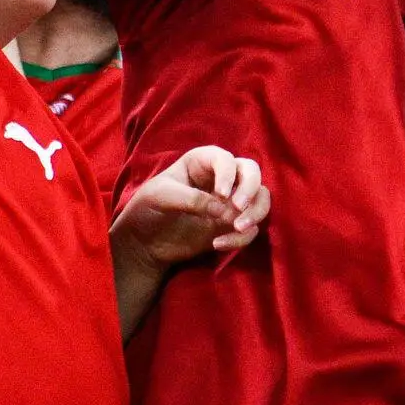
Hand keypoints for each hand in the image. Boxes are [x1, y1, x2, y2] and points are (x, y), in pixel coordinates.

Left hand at [113, 145, 272, 276]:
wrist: (144, 243)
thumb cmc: (147, 209)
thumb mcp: (161, 196)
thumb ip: (190, 198)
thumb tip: (221, 208)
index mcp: (202, 162)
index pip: (225, 159)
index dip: (228, 174)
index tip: (221, 195)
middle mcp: (221, 178)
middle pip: (252, 172)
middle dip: (250, 189)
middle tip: (239, 208)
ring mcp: (229, 202)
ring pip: (260, 198)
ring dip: (256, 212)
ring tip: (237, 228)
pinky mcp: (231, 225)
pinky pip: (251, 228)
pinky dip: (241, 237)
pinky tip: (216, 244)